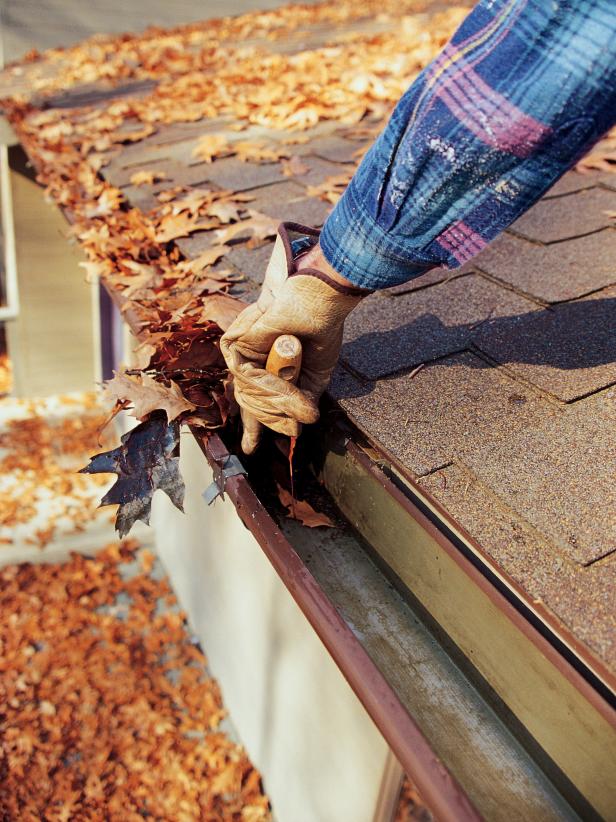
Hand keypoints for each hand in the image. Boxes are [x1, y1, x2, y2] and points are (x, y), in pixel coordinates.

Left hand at [220, 223, 366, 453]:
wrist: (314, 300)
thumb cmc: (320, 329)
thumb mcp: (317, 374)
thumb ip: (304, 398)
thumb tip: (301, 424)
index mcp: (273, 371)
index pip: (258, 402)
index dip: (254, 427)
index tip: (249, 449)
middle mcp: (256, 365)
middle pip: (250, 405)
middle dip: (268, 421)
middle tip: (290, 428)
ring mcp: (244, 355)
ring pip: (250, 395)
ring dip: (280, 396)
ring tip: (302, 391)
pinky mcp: (235, 345)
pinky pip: (246, 377)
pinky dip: (270, 380)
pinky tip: (285, 368)